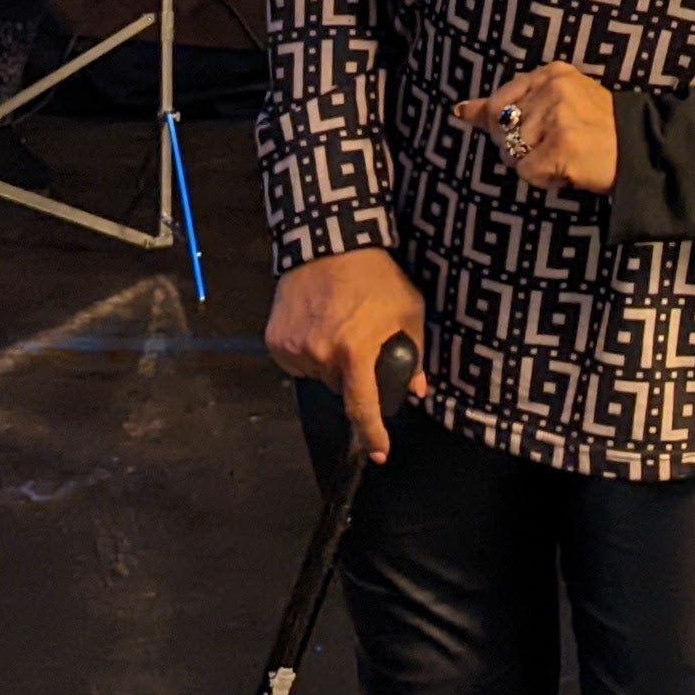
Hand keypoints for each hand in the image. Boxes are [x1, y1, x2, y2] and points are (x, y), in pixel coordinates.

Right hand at [265, 246, 427, 462]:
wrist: (329, 242)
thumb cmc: (375, 275)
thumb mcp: (408, 310)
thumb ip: (415, 353)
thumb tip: (418, 389)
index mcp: (355, 352)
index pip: (363, 407)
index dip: (372, 434)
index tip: (379, 452)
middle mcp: (321, 355)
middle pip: (340, 388)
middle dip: (354, 376)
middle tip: (360, 345)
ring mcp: (294, 348)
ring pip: (317, 376)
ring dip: (329, 364)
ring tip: (339, 329)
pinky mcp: (276, 340)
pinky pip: (295, 361)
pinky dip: (308, 353)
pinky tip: (318, 326)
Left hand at [454, 63, 617, 194]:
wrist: (641, 149)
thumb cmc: (596, 128)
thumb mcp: (556, 100)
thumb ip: (508, 103)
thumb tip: (459, 110)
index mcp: (551, 73)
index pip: (498, 102)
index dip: (506, 127)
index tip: (531, 134)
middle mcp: (553, 89)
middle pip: (500, 130)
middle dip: (519, 147)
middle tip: (555, 147)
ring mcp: (558, 117)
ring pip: (511, 153)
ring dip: (533, 165)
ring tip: (564, 158)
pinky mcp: (562, 146)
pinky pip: (527, 172)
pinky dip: (544, 179)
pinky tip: (567, 171)